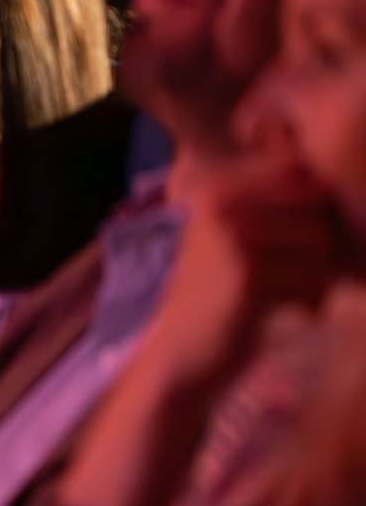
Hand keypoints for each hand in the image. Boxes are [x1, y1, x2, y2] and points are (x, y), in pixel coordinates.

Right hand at [141, 152, 345, 392]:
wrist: (184, 350)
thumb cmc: (221, 291)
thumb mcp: (237, 232)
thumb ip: (274, 193)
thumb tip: (306, 155)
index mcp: (215, 185)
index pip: (299, 170)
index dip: (310, 208)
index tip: (287, 243)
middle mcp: (220, 202)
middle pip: (316, 202)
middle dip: (319, 241)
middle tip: (290, 272)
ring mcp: (233, 236)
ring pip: (321, 238)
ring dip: (318, 272)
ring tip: (287, 292)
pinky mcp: (250, 273)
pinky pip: (316, 273)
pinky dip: (311, 297)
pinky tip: (283, 310)